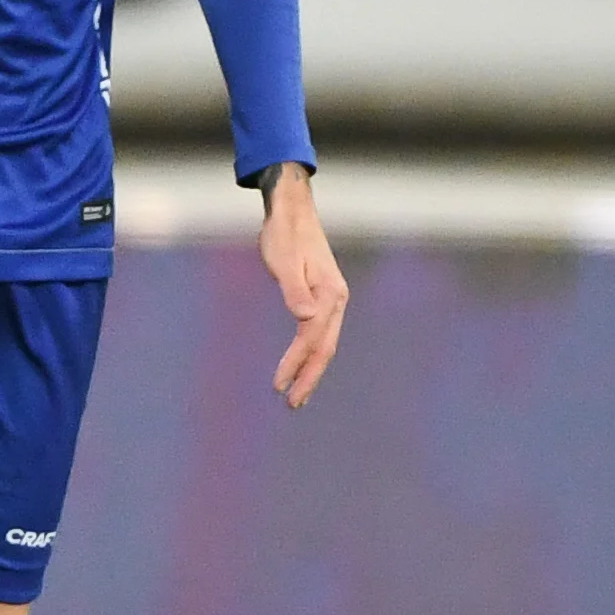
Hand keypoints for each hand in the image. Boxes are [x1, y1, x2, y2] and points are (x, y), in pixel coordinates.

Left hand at [256, 164, 347, 408]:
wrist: (292, 210)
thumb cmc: (283, 234)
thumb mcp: (282, 260)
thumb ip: (294, 290)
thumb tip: (305, 318)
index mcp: (329, 294)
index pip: (311, 339)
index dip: (295, 364)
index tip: (278, 386)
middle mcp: (336, 299)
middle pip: (325, 348)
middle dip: (309, 378)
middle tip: (292, 404)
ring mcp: (333, 298)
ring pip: (325, 343)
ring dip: (311, 370)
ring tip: (297, 394)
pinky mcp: (325, 296)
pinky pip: (321, 333)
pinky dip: (311, 353)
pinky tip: (302, 365)